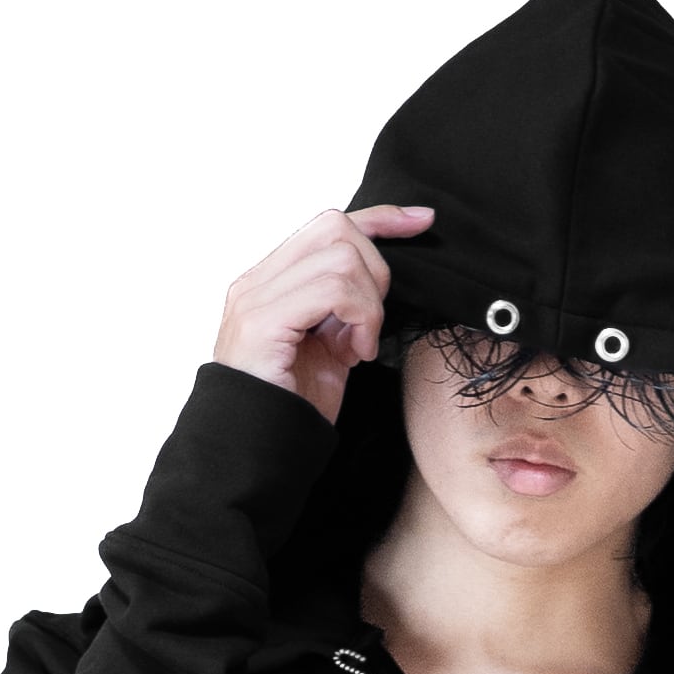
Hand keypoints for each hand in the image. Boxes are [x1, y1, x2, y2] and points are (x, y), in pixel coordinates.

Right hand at [215, 202, 430, 424]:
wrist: (252, 456)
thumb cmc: (291, 410)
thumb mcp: (327, 349)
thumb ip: (340, 311)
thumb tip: (374, 285)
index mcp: (269, 282)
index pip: (329, 224)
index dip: (380, 218)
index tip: (421, 223)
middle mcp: (257, 281)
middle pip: (336, 227)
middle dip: (374, 271)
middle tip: (372, 326)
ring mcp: (255, 297)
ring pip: (341, 257)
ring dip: (369, 306)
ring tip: (360, 349)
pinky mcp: (262, 320)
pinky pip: (333, 289)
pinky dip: (360, 319)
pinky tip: (355, 355)